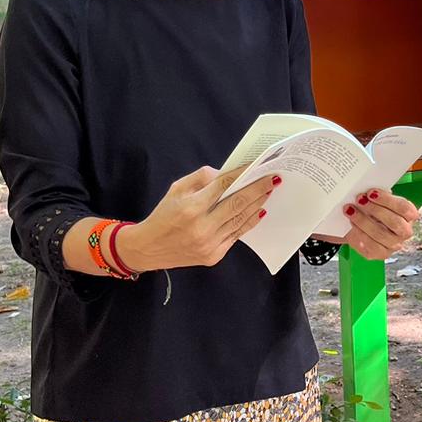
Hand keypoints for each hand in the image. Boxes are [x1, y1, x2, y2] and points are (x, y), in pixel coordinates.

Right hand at [117, 166, 279, 271]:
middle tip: (273, 178)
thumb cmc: (163, 215)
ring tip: (269, 191)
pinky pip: (237, 235)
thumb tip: (224, 173)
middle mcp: (202, 227)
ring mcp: (210, 244)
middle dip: (258, 189)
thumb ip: (200, 179)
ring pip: (240, 220)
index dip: (241, 174)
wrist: (148, 249)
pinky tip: (259, 210)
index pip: (223, 186)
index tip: (255, 165)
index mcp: (190, 208)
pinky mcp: (214, 255)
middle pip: (237, 203)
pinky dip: (250, 221)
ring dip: (258, 204)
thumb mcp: (176, 190)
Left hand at [314, 188, 418, 260]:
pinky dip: (359, 234)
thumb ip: (376, 195)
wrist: (362, 225)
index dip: (388, 200)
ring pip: (380, 235)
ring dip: (363, 221)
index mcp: (409, 215)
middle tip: (359, 200)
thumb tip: (366, 185)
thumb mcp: (377, 199)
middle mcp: (405, 231)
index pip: (404, 208)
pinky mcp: (380, 254)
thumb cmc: (373, 209)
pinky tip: (351, 225)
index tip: (371, 193)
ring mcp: (394, 245)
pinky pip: (370, 247)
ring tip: (349, 210)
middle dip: (375, 210)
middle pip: (395, 223)